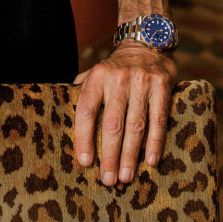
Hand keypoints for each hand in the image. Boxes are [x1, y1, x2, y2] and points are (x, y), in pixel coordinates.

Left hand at [73, 41, 177, 185]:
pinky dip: (155, 142)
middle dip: (110, 155)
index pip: (86, 110)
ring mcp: (141, 82)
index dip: (84, 137)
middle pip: (112, 123)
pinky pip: (159, 119)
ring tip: (126, 177)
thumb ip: (82, 91)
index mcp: (97, 77)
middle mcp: (118, 79)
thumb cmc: (116, 67)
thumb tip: (61, 109)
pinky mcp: (162, 86)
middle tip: (108, 180)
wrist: (145, 41)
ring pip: (135, 125)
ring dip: (131, 155)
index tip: (85, 162)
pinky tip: (151, 161)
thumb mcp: (95, 72)